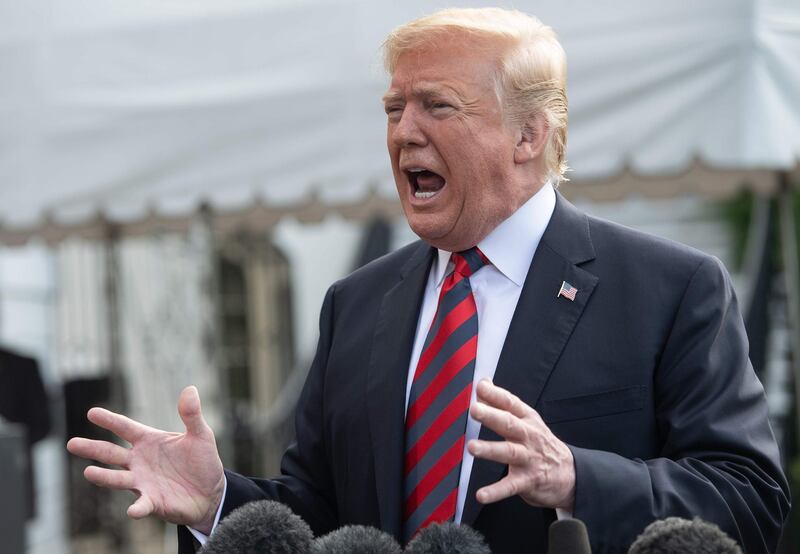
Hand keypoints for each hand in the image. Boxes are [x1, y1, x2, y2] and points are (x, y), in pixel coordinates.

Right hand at [66, 386, 224, 533]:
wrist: (211, 492)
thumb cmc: (202, 461)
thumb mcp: (201, 435)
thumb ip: (192, 415)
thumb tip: (190, 389)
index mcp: (149, 441)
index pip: (125, 428)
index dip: (110, 420)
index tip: (92, 412)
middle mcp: (139, 461)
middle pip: (111, 453)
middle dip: (92, 448)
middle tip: (71, 443)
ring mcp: (142, 482)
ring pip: (118, 479)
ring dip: (104, 477)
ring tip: (89, 472)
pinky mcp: (152, 501)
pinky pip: (141, 505)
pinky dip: (137, 507)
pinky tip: (132, 510)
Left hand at [467, 379, 574, 510]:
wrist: (570, 474)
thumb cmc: (540, 443)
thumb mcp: (527, 420)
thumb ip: (503, 404)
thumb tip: (482, 384)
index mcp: (527, 419)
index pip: (511, 403)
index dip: (495, 394)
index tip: (479, 387)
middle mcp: (528, 436)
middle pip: (509, 424)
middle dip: (492, 416)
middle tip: (474, 410)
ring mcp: (529, 458)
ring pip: (509, 452)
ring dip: (490, 449)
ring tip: (472, 447)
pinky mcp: (528, 481)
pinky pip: (510, 486)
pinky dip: (496, 491)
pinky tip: (481, 494)